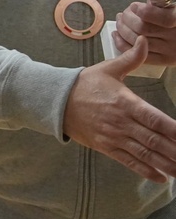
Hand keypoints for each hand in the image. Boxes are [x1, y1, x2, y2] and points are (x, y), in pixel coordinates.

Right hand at [62, 37, 175, 181]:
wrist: (55, 100)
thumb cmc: (84, 84)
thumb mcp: (108, 69)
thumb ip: (131, 58)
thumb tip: (145, 40)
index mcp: (125, 102)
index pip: (155, 118)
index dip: (173, 130)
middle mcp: (121, 122)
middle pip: (153, 140)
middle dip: (174, 151)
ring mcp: (113, 137)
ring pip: (144, 154)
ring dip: (165, 164)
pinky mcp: (106, 147)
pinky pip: (128, 162)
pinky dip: (145, 171)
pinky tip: (161, 178)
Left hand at [111, 0, 175, 66]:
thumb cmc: (174, 17)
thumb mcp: (172, 8)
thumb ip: (159, 5)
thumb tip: (141, 4)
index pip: (162, 18)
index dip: (143, 10)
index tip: (134, 6)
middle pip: (143, 28)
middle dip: (127, 18)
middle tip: (124, 13)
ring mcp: (170, 51)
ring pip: (137, 41)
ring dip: (122, 29)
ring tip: (120, 21)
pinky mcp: (163, 60)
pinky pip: (137, 55)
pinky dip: (122, 44)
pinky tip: (117, 35)